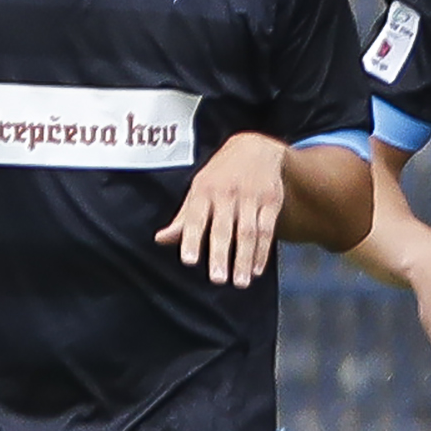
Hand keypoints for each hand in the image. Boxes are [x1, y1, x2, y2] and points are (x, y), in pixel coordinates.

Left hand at [157, 133, 287, 286]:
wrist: (255, 147)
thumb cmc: (220, 176)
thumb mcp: (198, 190)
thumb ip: (183, 218)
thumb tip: (160, 239)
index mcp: (204, 190)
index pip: (196, 219)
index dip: (192, 240)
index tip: (189, 262)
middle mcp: (227, 193)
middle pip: (224, 229)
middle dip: (221, 255)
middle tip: (218, 280)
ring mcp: (251, 196)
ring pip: (248, 232)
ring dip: (245, 259)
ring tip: (241, 282)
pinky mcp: (271, 201)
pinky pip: (267, 230)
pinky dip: (263, 251)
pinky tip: (257, 269)